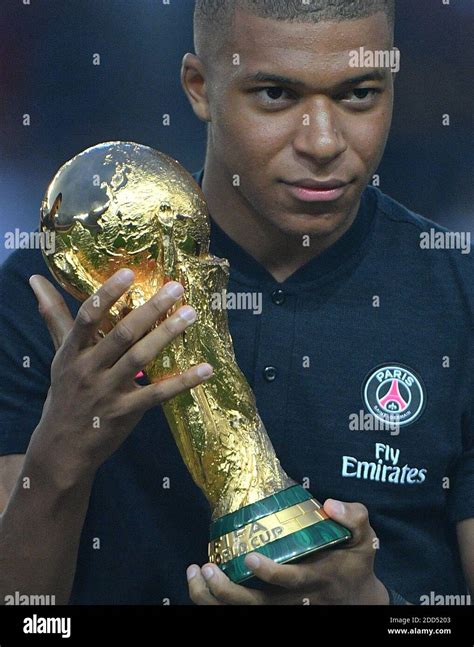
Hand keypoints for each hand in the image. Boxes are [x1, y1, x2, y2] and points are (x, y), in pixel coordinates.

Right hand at [28, 269, 212, 478]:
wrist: (62, 446)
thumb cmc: (65, 391)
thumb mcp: (59, 354)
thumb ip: (55, 317)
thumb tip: (36, 280)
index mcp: (72, 351)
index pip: (88, 317)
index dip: (108, 294)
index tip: (129, 272)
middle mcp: (89, 369)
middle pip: (122, 334)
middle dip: (150, 309)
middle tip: (176, 288)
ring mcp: (108, 391)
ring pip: (141, 358)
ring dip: (167, 334)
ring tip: (190, 314)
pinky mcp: (126, 412)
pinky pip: (158, 393)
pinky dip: (183, 381)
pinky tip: (206, 369)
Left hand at [187, 499, 388, 604]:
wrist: (359, 600)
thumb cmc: (355, 563)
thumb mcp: (364, 540)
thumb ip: (354, 518)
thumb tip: (330, 504)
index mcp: (317, 580)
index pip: (290, 581)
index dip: (270, 573)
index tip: (250, 557)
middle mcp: (295, 600)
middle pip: (257, 606)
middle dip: (229, 592)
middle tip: (207, 569)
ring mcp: (281, 608)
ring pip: (243, 613)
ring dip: (213, 598)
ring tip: (194, 573)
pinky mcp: (271, 610)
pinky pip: (240, 613)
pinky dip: (215, 602)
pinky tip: (199, 584)